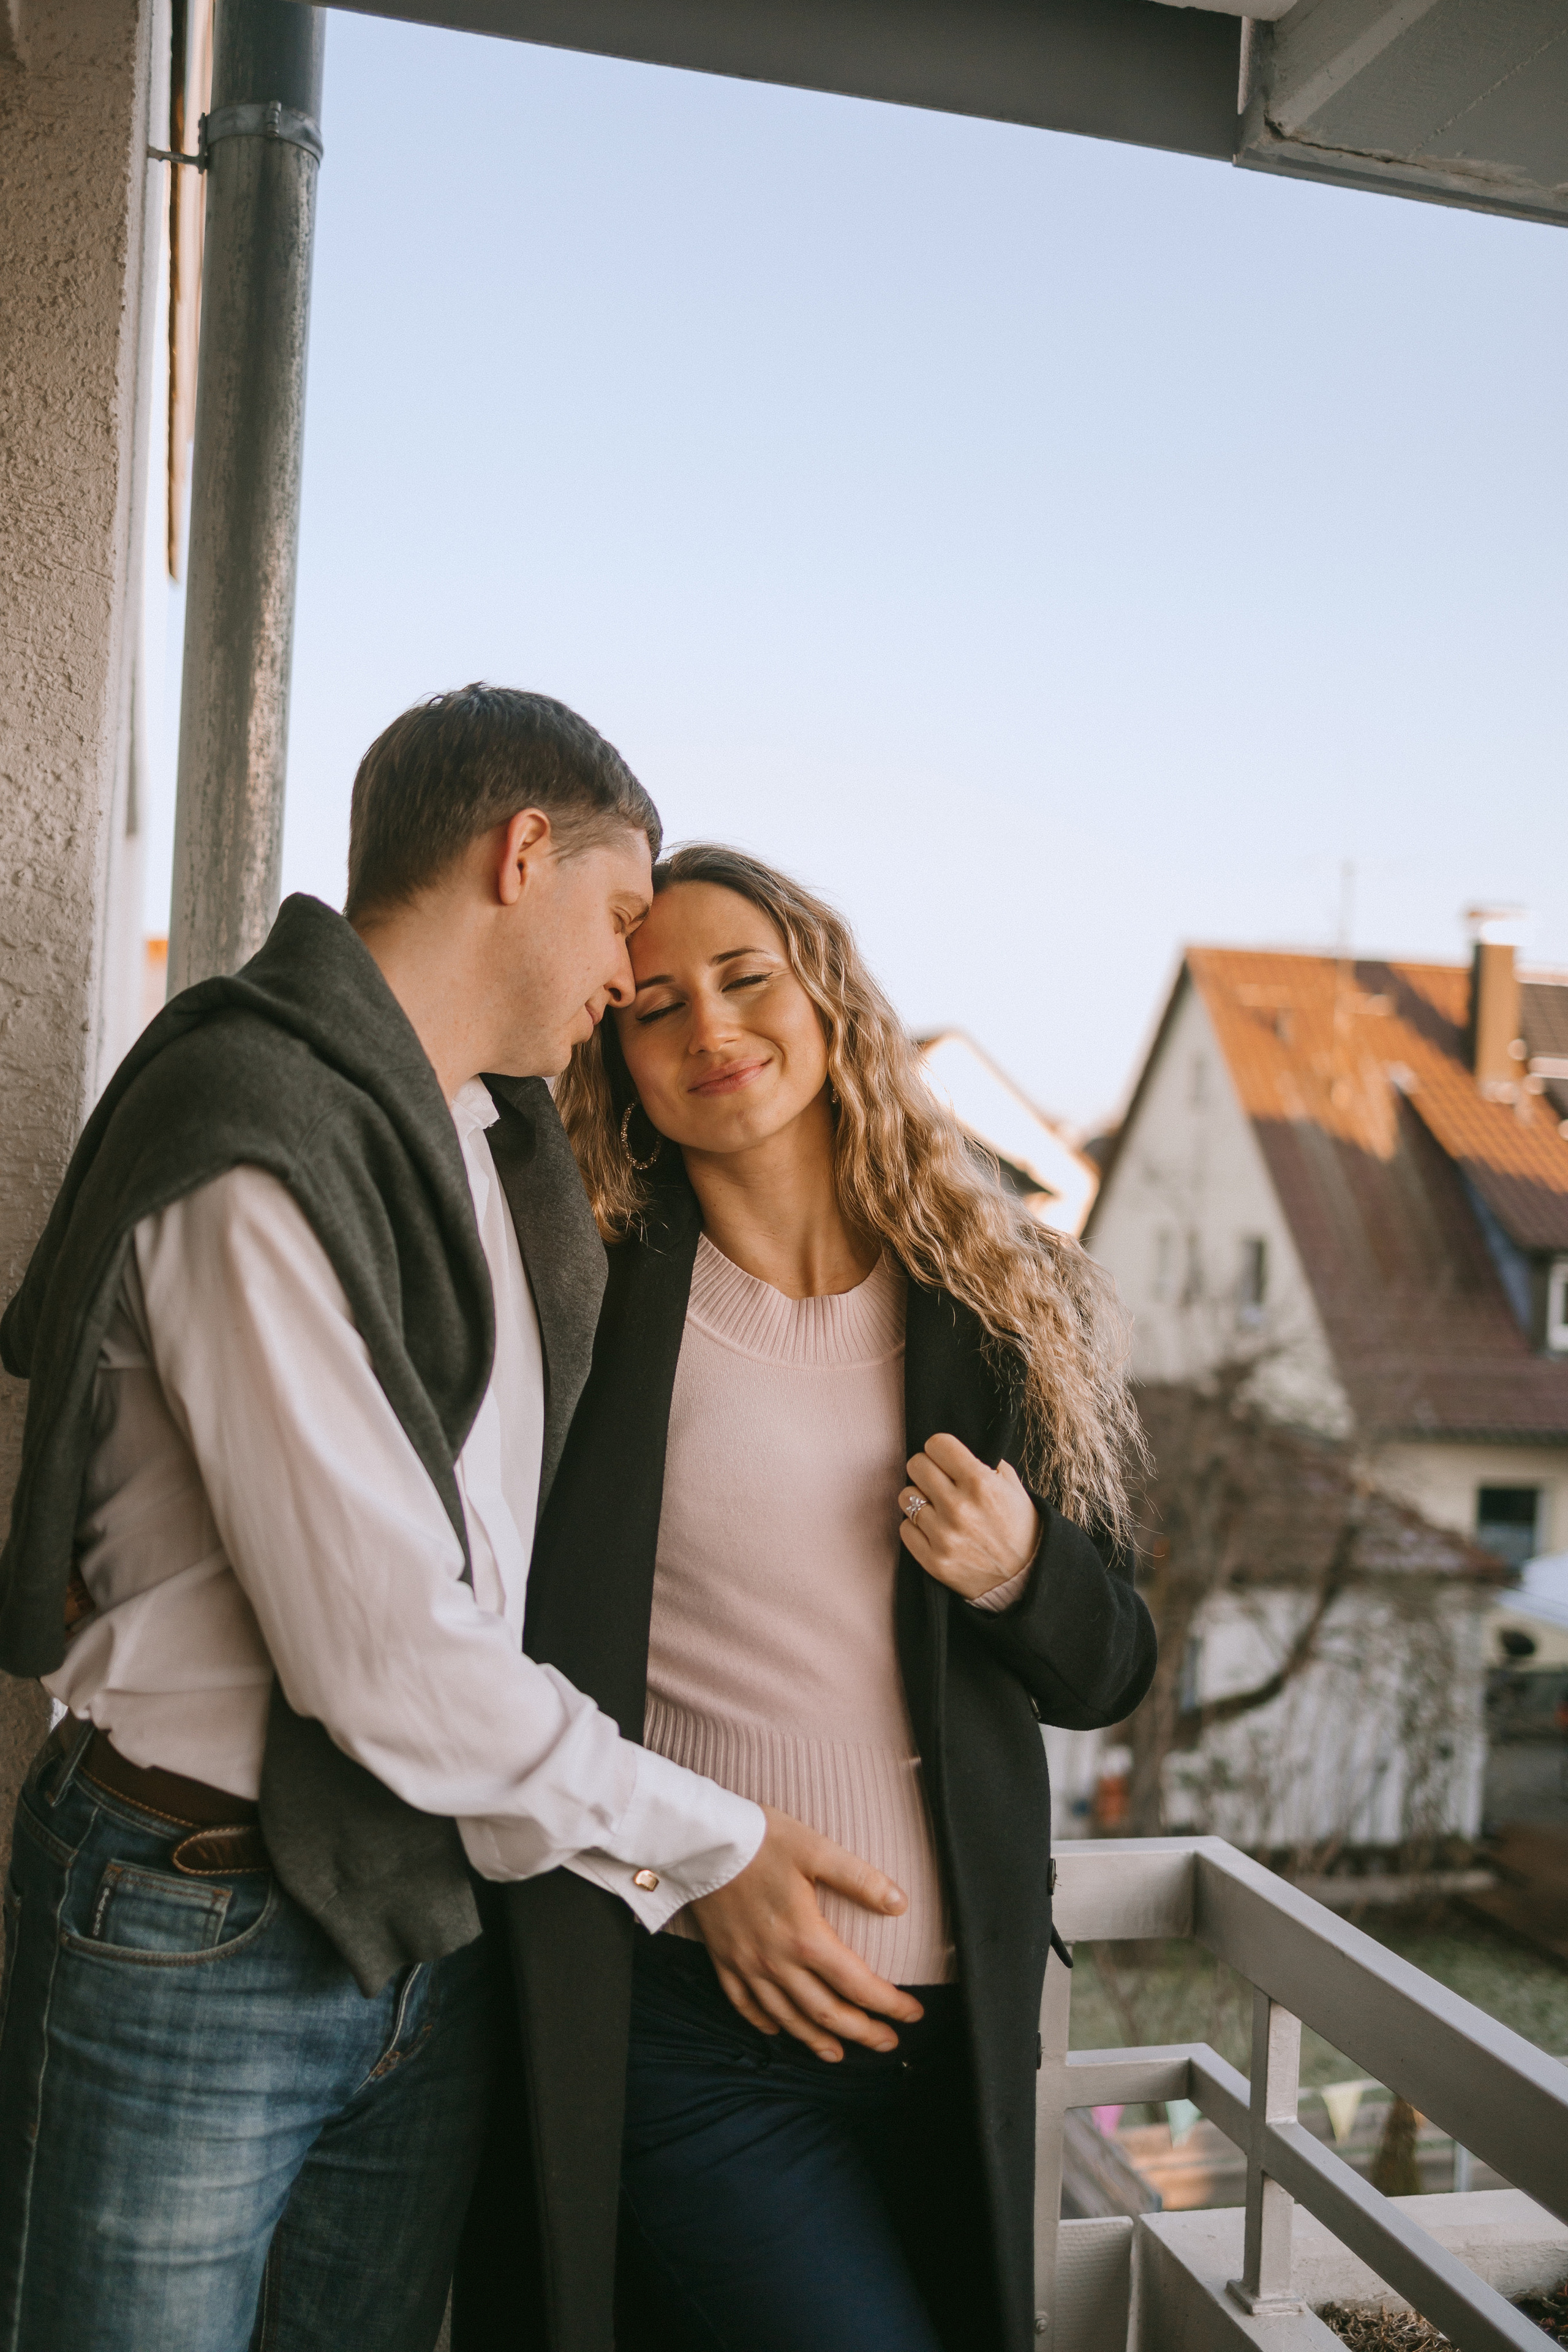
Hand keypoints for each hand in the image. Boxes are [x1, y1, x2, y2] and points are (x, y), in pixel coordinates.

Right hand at [688, 1805, 924, 2061]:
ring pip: (787, 2017)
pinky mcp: (724, 1959)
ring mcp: (747, 1965)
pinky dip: (765, 2022)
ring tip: (839, 2054)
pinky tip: (777, 2030)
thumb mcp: (816, 1849)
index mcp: (806, 1937)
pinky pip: (744, 2004)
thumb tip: (900, 1902)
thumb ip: (860, 1878)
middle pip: (826, 2012)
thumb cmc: (761, 1839)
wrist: (700, 1840)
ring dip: (817, 2040)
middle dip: (862, 2033)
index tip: (913, 2014)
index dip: (889, 2004)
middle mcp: (777, 1961)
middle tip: (887, 2043)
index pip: (857, 1984)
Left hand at [899, 1431, 1040, 1601]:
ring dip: (919, 1498)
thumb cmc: (1019, 1526)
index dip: (940, 1449)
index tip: (945, 1458)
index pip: (936, 1444)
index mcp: (980, 1483)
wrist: (1026, 1578)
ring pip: (905, 1496)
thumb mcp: (1012, 1486)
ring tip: (936, 1506)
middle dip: (927, 1469)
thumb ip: (983, 1463)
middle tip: (938, 1480)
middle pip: (916, 1465)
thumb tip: (952, 1450)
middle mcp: (959, 1507)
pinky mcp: (933, 1561)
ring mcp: (944, 1536)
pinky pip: (904, 1528)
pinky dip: (916, 1526)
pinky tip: (933, 1528)